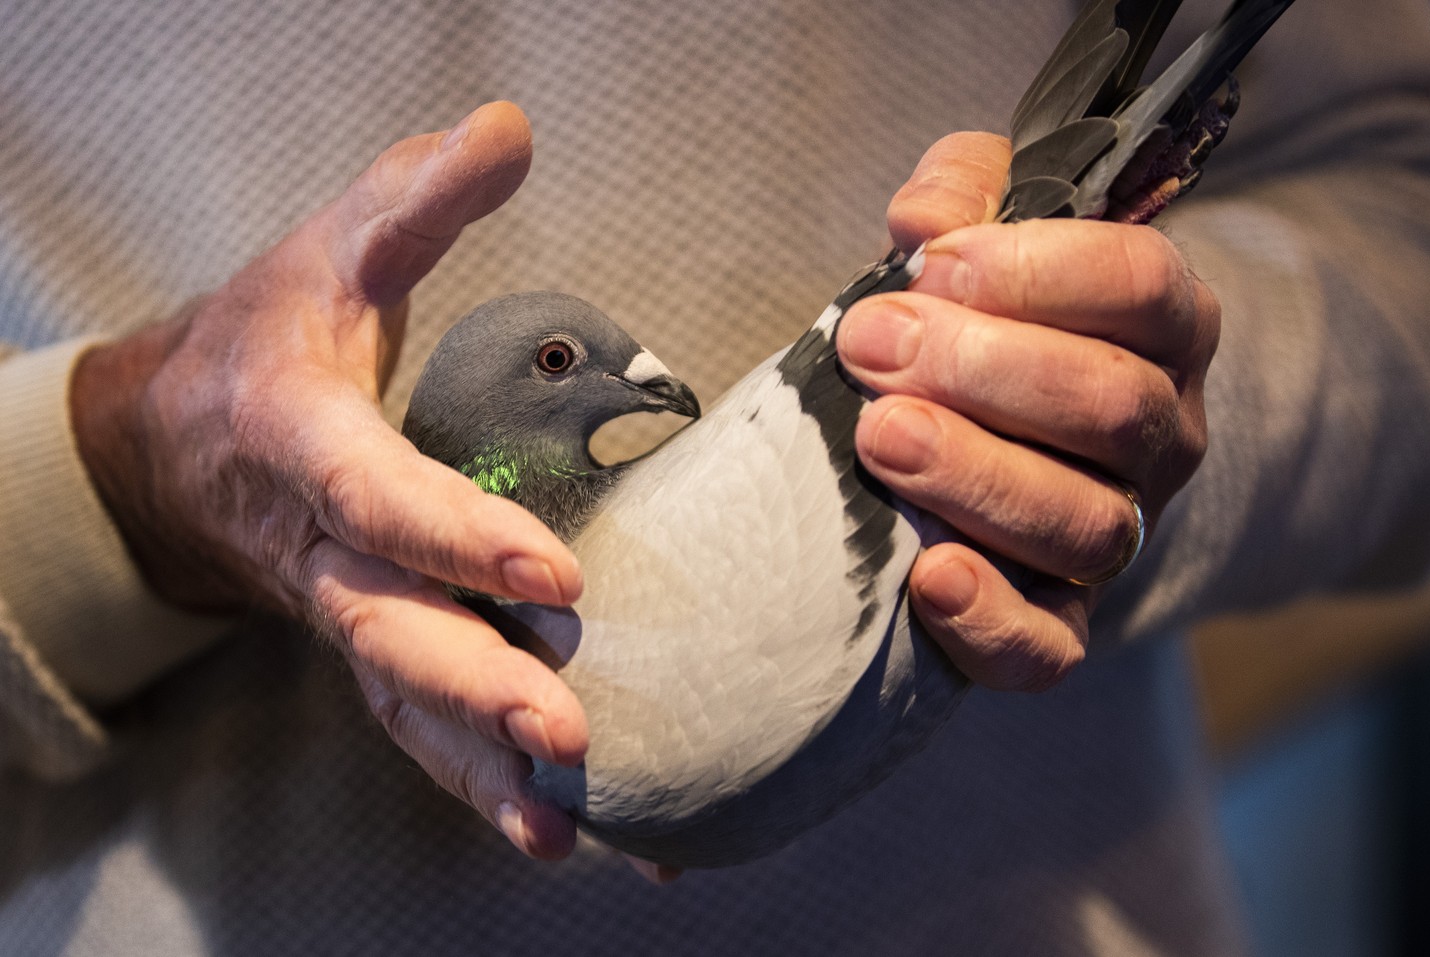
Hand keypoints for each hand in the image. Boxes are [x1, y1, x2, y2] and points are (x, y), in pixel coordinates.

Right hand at [70, 103, 585, 858]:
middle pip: (384, 629)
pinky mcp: (365, 642)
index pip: (371, 497)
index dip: (452, 536)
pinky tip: (557, 832)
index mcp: (297, 440)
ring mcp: (338, 607)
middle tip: (565, 730)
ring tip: (567, 827)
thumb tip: (511, 126)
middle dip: (471, 686)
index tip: (551, 575)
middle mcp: (314, 546)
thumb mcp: (330, 245)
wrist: (183, 434)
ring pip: (399, 700)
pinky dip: (478, 783)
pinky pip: (416, 722)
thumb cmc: (270, 335)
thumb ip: (415, 196)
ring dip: (479, 768)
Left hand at [838, 132, 1215, 690]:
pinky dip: (993, 621)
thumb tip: (923, 220)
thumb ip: (964, 194)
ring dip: (977, 478)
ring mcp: (1122, 530)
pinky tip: (930, 578)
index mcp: (1162, 324)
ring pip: (1086, 524)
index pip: (1142, 286)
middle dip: (983, 370)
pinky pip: (1054, 645)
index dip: (1039, 273)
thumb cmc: (985, 315)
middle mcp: (1163, 432)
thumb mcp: (981, 229)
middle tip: (874, 345)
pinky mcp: (1067, 616)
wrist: (1003, 430)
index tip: (931, 266)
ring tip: (881, 436)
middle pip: (1113, 406)